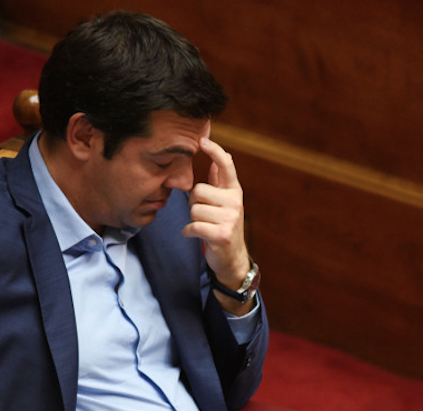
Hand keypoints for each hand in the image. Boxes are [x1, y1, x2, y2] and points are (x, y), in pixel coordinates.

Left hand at [183, 137, 253, 312]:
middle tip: (203, 215)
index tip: (202, 140)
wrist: (232, 259)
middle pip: (197, 191)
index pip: (225, 166)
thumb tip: (219, 157)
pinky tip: (195, 235)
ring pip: (194, 209)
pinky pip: (193, 226)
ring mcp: (230, 218)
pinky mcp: (221, 234)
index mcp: (234, 191)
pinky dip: (188, 232)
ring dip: (192, 220)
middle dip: (193, 203)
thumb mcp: (225, 203)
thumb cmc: (223, 227)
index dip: (214, 151)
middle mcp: (235, 202)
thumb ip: (220, 182)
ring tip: (204, 227)